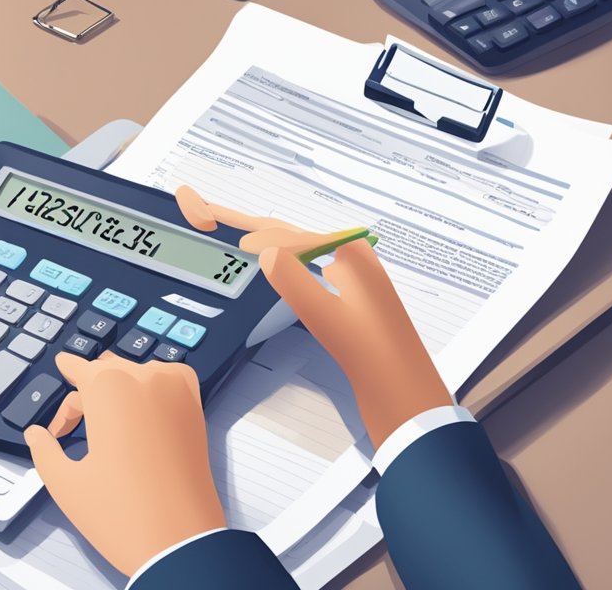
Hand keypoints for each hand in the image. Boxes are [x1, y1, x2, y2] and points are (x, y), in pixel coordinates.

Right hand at [24, 353, 224, 576]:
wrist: (180, 542)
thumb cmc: (122, 514)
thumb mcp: (65, 483)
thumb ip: (43, 449)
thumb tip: (36, 434)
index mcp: (108, 388)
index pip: (79, 366)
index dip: (66, 370)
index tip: (61, 366)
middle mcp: (144, 378)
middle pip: (105, 373)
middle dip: (86, 395)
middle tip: (71, 431)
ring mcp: (176, 391)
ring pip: (137, 374)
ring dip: (118, 390)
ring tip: (105, 425)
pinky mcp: (196, 409)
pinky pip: (168, 381)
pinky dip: (152, 388)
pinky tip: (141, 411)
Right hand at [176, 185, 451, 446]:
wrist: (405, 402)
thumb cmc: (375, 361)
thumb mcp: (327, 318)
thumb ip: (294, 280)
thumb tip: (267, 250)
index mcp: (352, 258)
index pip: (287, 234)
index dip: (245, 225)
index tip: (208, 215)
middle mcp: (354, 265)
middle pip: (291, 238)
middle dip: (250, 226)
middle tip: (206, 209)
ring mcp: (351, 287)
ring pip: (296, 255)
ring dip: (263, 243)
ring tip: (231, 230)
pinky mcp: (347, 307)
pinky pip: (306, 274)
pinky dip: (280, 267)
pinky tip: (270, 268)